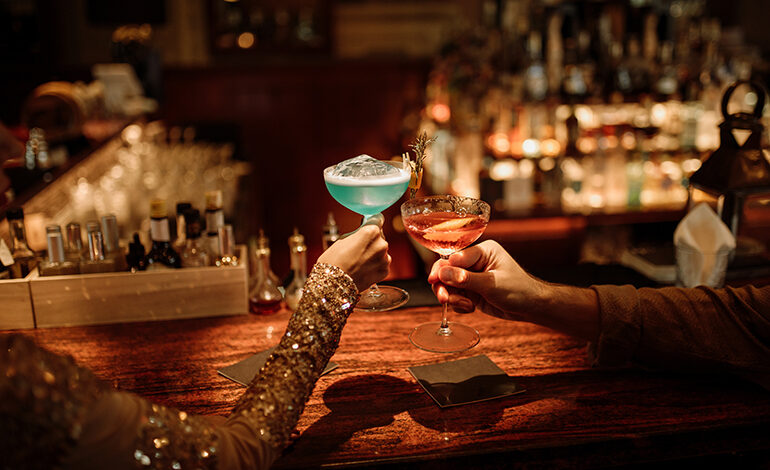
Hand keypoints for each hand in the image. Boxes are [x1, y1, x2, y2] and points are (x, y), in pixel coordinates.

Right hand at [317, 224, 389, 291]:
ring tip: (359, 262)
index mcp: (371, 232)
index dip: (371, 223)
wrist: (333, 284)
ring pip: (381, 252)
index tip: (368, 226)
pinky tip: (363, 269)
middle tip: (357, 250)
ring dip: (373, 255)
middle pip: (379, 237)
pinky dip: (375, 266)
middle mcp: (382, 244)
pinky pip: (382, 264)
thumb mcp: (343, 239)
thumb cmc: (333, 261)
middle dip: (370, 242)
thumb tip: (364, 231)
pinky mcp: (385, 271)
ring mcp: (385, 258)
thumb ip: (358, 234)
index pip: (377, 220)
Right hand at [427, 240, 544, 321]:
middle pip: (447, 271)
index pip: (455, 257)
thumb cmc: (519, 290)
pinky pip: (454, 297)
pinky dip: (458, 305)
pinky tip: (471, 308)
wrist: (531, 308)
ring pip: (448, 285)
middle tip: (443, 299)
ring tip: (465, 306)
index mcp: (482, 251)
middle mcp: (475, 262)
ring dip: (452, 298)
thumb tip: (443, 272)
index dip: (442, 269)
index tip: (435, 280)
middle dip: (444, 285)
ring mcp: (471, 277)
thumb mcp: (491, 284)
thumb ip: (465, 278)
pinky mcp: (471, 291)